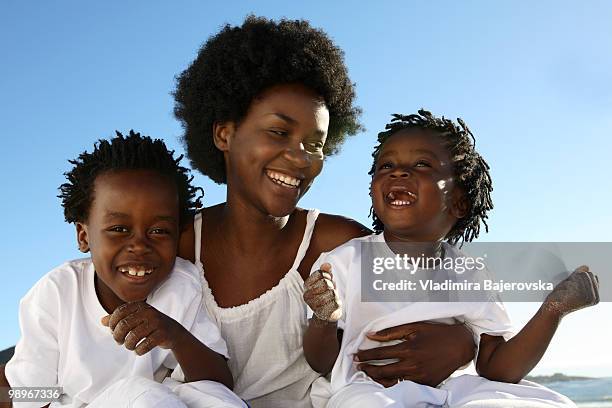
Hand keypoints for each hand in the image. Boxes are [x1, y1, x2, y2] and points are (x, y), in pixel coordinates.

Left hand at [101, 301, 184, 354]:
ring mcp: (156, 323)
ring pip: (133, 336)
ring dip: (128, 345)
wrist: (174, 332)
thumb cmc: (151, 325)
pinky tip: (138, 350)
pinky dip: (138, 350)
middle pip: (124, 325)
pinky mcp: (162, 334)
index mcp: (140, 306)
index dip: (112, 324)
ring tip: (130, 346)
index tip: (113, 331)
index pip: (119, 313)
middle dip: (118, 336)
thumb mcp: (136, 318)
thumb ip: (119, 319)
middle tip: (119, 341)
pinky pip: (145, 345)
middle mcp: (148, 312)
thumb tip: (102, 321)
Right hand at [303, 263, 341, 321]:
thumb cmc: (326, 293)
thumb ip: (325, 271)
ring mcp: (314, 305)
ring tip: (331, 298)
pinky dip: (337, 302)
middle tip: (329, 291)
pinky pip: (335, 302)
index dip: (327, 276)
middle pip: (325, 282)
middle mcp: (307, 296)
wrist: (327, 312)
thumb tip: (327, 265)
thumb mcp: (326, 280)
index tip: (326, 281)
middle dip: (331, 285)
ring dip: (335, 294)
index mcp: (306, 285)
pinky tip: (332, 305)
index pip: (320, 273)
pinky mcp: (322, 313)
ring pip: (331, 292)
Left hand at [354, 322, 474, 386]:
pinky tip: (385, 380)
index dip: (365, 355)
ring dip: (377, 379)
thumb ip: (391, 332)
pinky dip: (393, 384)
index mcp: (408, 349)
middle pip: (382, 370)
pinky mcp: (426, 384)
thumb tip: (371, 335)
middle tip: (358, 366)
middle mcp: (412, 365)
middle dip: (367, 369)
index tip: (356, 355)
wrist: (460, 346)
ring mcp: (419, 376)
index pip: (380, 354)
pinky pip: (405, 386)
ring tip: (368, 375)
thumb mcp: (414, 327)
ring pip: (391, 382)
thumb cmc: (436, 334)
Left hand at [544, 265, 598, 316]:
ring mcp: (588, 296)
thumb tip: (586, 267)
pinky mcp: (579, 293)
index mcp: (595, 298)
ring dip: (570, 281)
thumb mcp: (572, 286)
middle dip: (574, 279)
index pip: (591, 276)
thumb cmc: (560, 299)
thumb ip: (580, 276)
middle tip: (568, 290)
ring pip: (580, 275)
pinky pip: (574, 278)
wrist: (552, 310)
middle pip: (586, 274)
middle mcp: (594, 297)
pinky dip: (567, 282)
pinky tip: (564, 291)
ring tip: (566, 291)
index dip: (578, 278)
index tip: (572, 288)